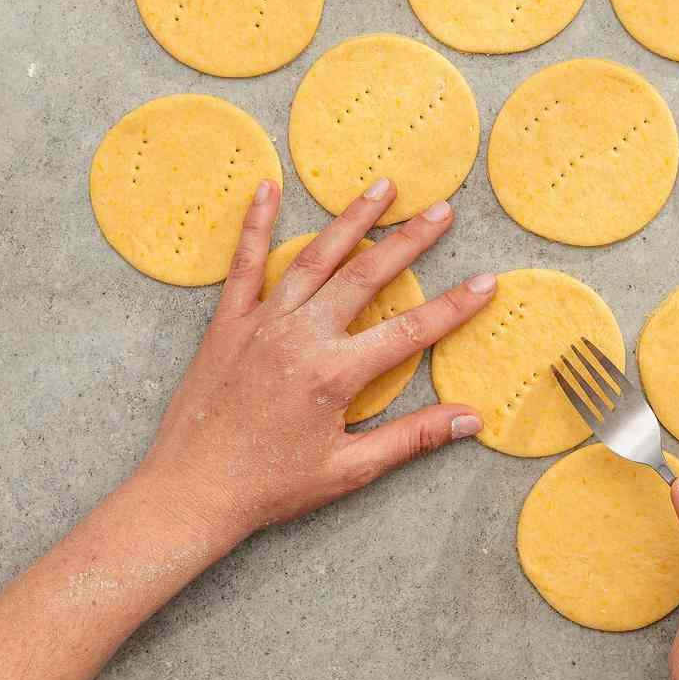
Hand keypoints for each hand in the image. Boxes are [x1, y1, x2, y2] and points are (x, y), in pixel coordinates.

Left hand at [133, 177, 493, 545]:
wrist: (190, 492)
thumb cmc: (271, 487)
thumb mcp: (349, 470)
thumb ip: (412, 438)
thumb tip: (471, 419)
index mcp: (335, 374)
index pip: (412, 330)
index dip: (455, 306)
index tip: (488, 281)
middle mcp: (301, 337)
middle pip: (366, 276)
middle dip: (408, 240)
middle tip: (442, 210)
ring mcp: (262, 324)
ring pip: (315, 259)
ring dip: (351, 220)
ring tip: (382, 187)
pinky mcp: (227, 324)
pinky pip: (244, 265)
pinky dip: (256, 225)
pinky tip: (267, 188)